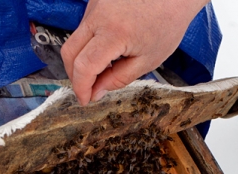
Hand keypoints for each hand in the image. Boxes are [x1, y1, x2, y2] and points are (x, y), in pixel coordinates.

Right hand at [61, 0, 208, 104]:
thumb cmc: (167, 22)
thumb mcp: (148, 60)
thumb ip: (119, 78)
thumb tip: (97, 91)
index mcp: (114, 33)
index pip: (84, 66)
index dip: (81, 87)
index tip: (85, 99)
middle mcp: (98, 17)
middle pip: (69, 52)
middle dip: (75, 75)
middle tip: (89, 89)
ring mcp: (94, 7)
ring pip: (75, 40)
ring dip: (83, 59)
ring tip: (105, 69)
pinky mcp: (95, 2)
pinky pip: (84, 28)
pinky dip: (89, 44)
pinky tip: (108, 50)